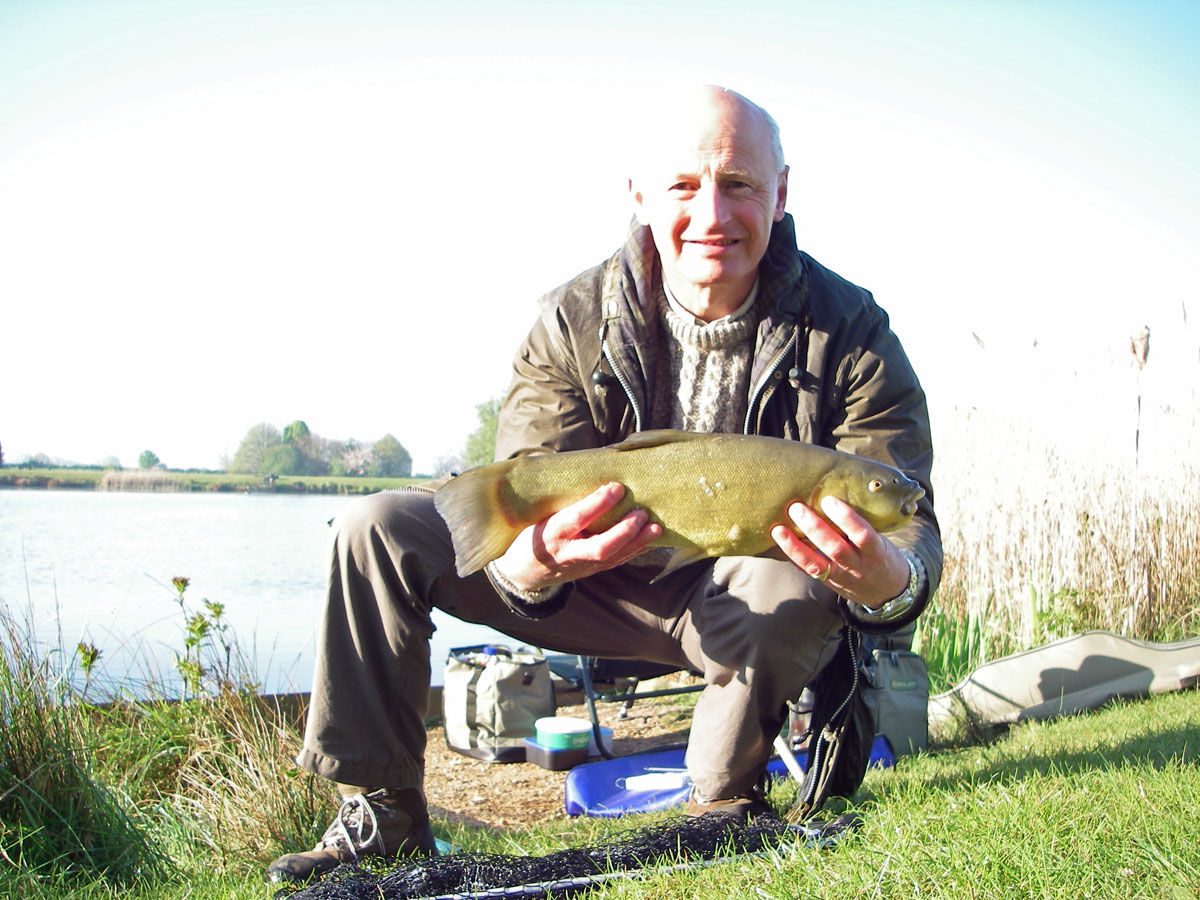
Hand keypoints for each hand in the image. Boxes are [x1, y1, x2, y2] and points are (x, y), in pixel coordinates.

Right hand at [492, 482, 661, 591]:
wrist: (523, 572)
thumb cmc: (533, 533)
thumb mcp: (539, 516)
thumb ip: (564, 502)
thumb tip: (595, 470)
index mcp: (550, 533)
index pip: (576, 518)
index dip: (597, 504)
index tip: (617, 487)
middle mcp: (567, 552)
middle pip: (599, 547)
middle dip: (623, 531)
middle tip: (641, 513)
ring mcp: (580, 565)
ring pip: (612, 558)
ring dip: (636, 542)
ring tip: (655, 527)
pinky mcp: (591, 571)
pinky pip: (616, 562)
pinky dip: (635, 550)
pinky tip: (650, 538)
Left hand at [770, 495, 908, 608]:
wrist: (888, 592)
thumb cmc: (882, 555)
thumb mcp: (881, 540)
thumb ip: (862, 525)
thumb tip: (835, 494)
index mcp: (876, 552)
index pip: (863, 535)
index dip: (846, 518)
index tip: (829, 500)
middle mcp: (858, 567)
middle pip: (835, 549)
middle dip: (814, 529)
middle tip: (797, 508)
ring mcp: (842, 577)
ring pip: (817, 565)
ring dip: (795, 547)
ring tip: (779, 529)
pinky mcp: (829, 584)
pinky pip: (809, 572)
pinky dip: (793, 558)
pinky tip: (779, 545)